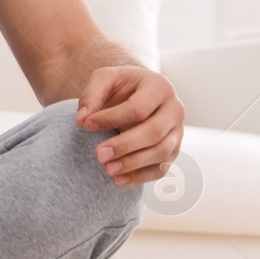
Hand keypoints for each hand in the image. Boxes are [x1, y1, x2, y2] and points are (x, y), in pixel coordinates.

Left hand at [75, 65, 185, 186]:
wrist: (137, 93)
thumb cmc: (120, 85)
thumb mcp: (104, 78)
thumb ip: (92, 95)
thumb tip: (82, 120)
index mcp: (159, 87)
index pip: (138, 108)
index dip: (111, 118)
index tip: (85, 125)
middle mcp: (175, 110)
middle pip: (154, 133)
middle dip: (125, 146)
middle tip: (98, 155)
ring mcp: (177, 132)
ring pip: (161, 152)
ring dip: (133, 164)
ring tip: (107, 169)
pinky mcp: (173, 150)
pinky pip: (162, 168)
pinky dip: (142, 176)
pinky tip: (119, 180)